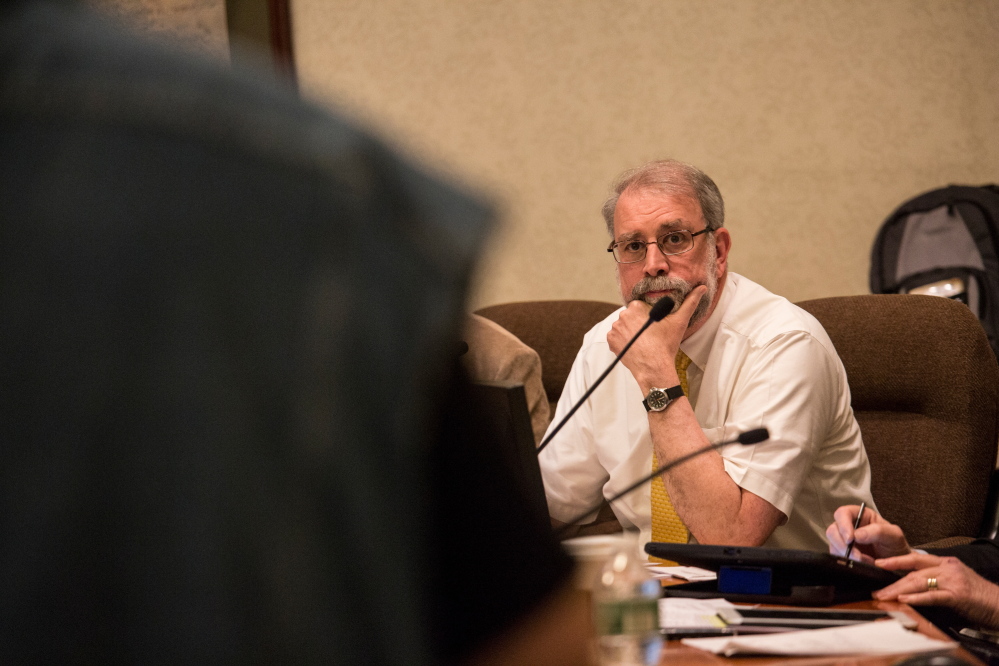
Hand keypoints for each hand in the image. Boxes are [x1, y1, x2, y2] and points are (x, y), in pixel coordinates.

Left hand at [606, 285, 707, 390]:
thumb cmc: (666, 344)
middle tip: (650, 335)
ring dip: (630, 332)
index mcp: (636, 306)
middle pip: (631, 316)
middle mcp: (622, 315)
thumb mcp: (679, 321)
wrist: (654, 367)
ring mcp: (615, 329)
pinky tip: (634, 346)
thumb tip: (702, 288)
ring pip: (623, 327)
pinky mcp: (610, 341)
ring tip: (642, 342)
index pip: (640, 307)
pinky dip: (623, 341)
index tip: (655, 326)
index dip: (648, 316)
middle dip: (639, 324)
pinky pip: (616, 337)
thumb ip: (690, 302)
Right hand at [825, 505, 910, 563]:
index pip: (842, 513)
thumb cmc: (896, 545)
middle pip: (833, 530)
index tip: (850, 539)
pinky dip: (846, 562)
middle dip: (842, 544)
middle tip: (857, 556)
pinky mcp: (843, 555)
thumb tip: (856, 535)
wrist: (899, 565)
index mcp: (860, 516)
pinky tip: (860, 565)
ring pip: (833, 545)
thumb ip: (878, 531)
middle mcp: (849, 527)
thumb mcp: (894, 535)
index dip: (843, 524)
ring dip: (846, 555)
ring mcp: (844, 541)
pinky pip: (837, 557)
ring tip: (864, 562)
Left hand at [873, 552, 998, 628]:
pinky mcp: (958, 594)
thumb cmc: (978, 596)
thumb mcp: (955, 581)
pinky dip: (917, 598)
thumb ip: (936, 580)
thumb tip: (913, 586)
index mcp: (946, 563)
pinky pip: (933, 595)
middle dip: (892, 581)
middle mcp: (948, 568)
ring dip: (899, 590)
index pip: (916, 559)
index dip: (896, 561)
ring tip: (885, 596)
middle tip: (877, 589)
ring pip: (920, 582)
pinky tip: (905, 599)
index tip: (879, 563)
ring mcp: (953, 580)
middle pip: (914, 572)